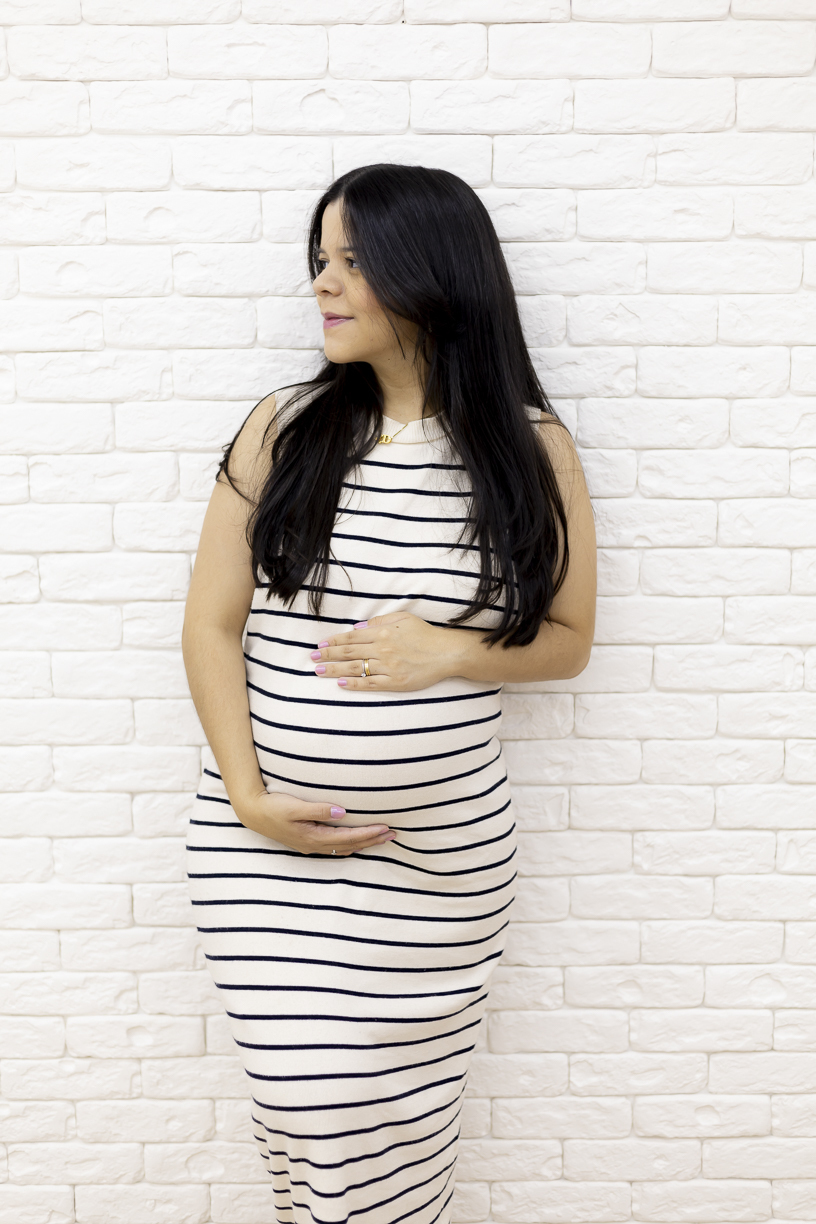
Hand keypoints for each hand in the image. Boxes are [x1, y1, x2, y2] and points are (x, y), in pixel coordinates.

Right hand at [233, 789, 395, 856]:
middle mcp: (314, 845)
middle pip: (350, 845)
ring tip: (381, 838)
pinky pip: (335, 846)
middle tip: (394, 836)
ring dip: (364, 843)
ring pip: (344, 848)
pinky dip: (350, 844)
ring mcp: (310, 845)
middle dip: (372, 841)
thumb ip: (318, 810)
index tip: (386, 828)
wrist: (252, 813)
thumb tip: (342, 813)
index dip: (369, 834)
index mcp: (313, 836)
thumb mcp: (294, 806)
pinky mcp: (307, 841)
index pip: (349, 837)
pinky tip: (356, 841)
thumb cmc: (272, 807)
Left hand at [310, 612, 461, 691]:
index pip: (352, 637)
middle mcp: (383, 649)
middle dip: (328, 655)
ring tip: (319, 671)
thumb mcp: (403, 618)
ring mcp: (389, 666)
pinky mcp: (395, 682)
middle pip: (349, 652)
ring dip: (335, 670)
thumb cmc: (425, 634)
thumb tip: (357, 627)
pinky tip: (341, 684)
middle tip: (312, 659)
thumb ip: (379, 621)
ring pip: (355, 668)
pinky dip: (354, 684)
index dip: (334, 641)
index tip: (320, 645)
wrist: (447, 653)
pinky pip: (370, 683)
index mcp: (383, 632)